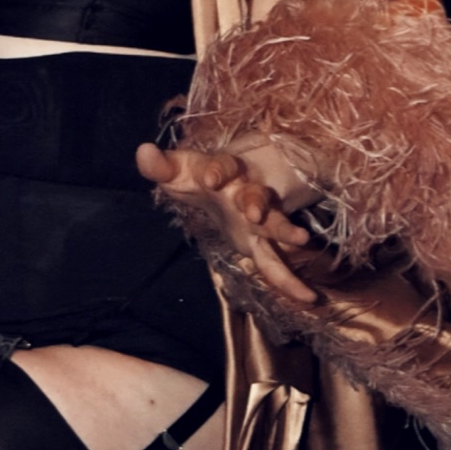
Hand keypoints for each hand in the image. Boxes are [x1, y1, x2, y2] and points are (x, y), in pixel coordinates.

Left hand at [137, 143, 343, 315]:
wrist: (231, 186)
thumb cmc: (202, 177)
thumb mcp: (178, 171)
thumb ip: (159, 165)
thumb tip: (142, 151)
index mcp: (227, 172)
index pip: (223, 166)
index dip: (218, 171)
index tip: (210, 178)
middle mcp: (248, 192)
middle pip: (255, 195)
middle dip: (255, 202)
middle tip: (254, 212)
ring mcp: (260, 218)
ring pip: (274, 225)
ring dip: (284, 232)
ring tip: (301, 240)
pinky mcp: (262, 242)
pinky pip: (278, 262)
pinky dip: (291, 281)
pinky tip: (308, 298)